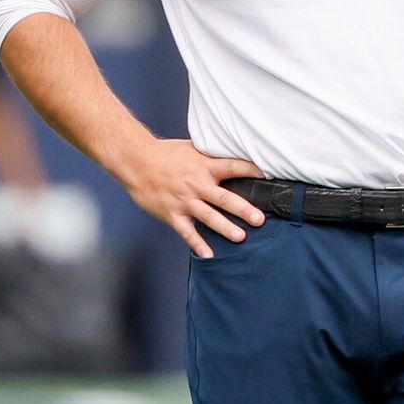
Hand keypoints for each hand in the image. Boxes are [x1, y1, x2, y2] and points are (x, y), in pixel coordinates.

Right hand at [113, 137, 265, 259]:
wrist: (136, 161)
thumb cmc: (164, 154)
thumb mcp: (191, 149)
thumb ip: (210, 156)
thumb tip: (231, 155)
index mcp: (204, 165)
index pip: (232, 167)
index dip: (251, 171)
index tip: (267, 177)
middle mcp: (196, 184)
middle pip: (224, 198)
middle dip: (243, 209)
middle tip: (259, 219)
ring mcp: (184, 201)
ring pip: (209, 217)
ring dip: (225, 228)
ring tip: (240, 237)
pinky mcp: (172, 214)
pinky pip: (187, 232)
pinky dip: (197, 244)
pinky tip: (208, 255)